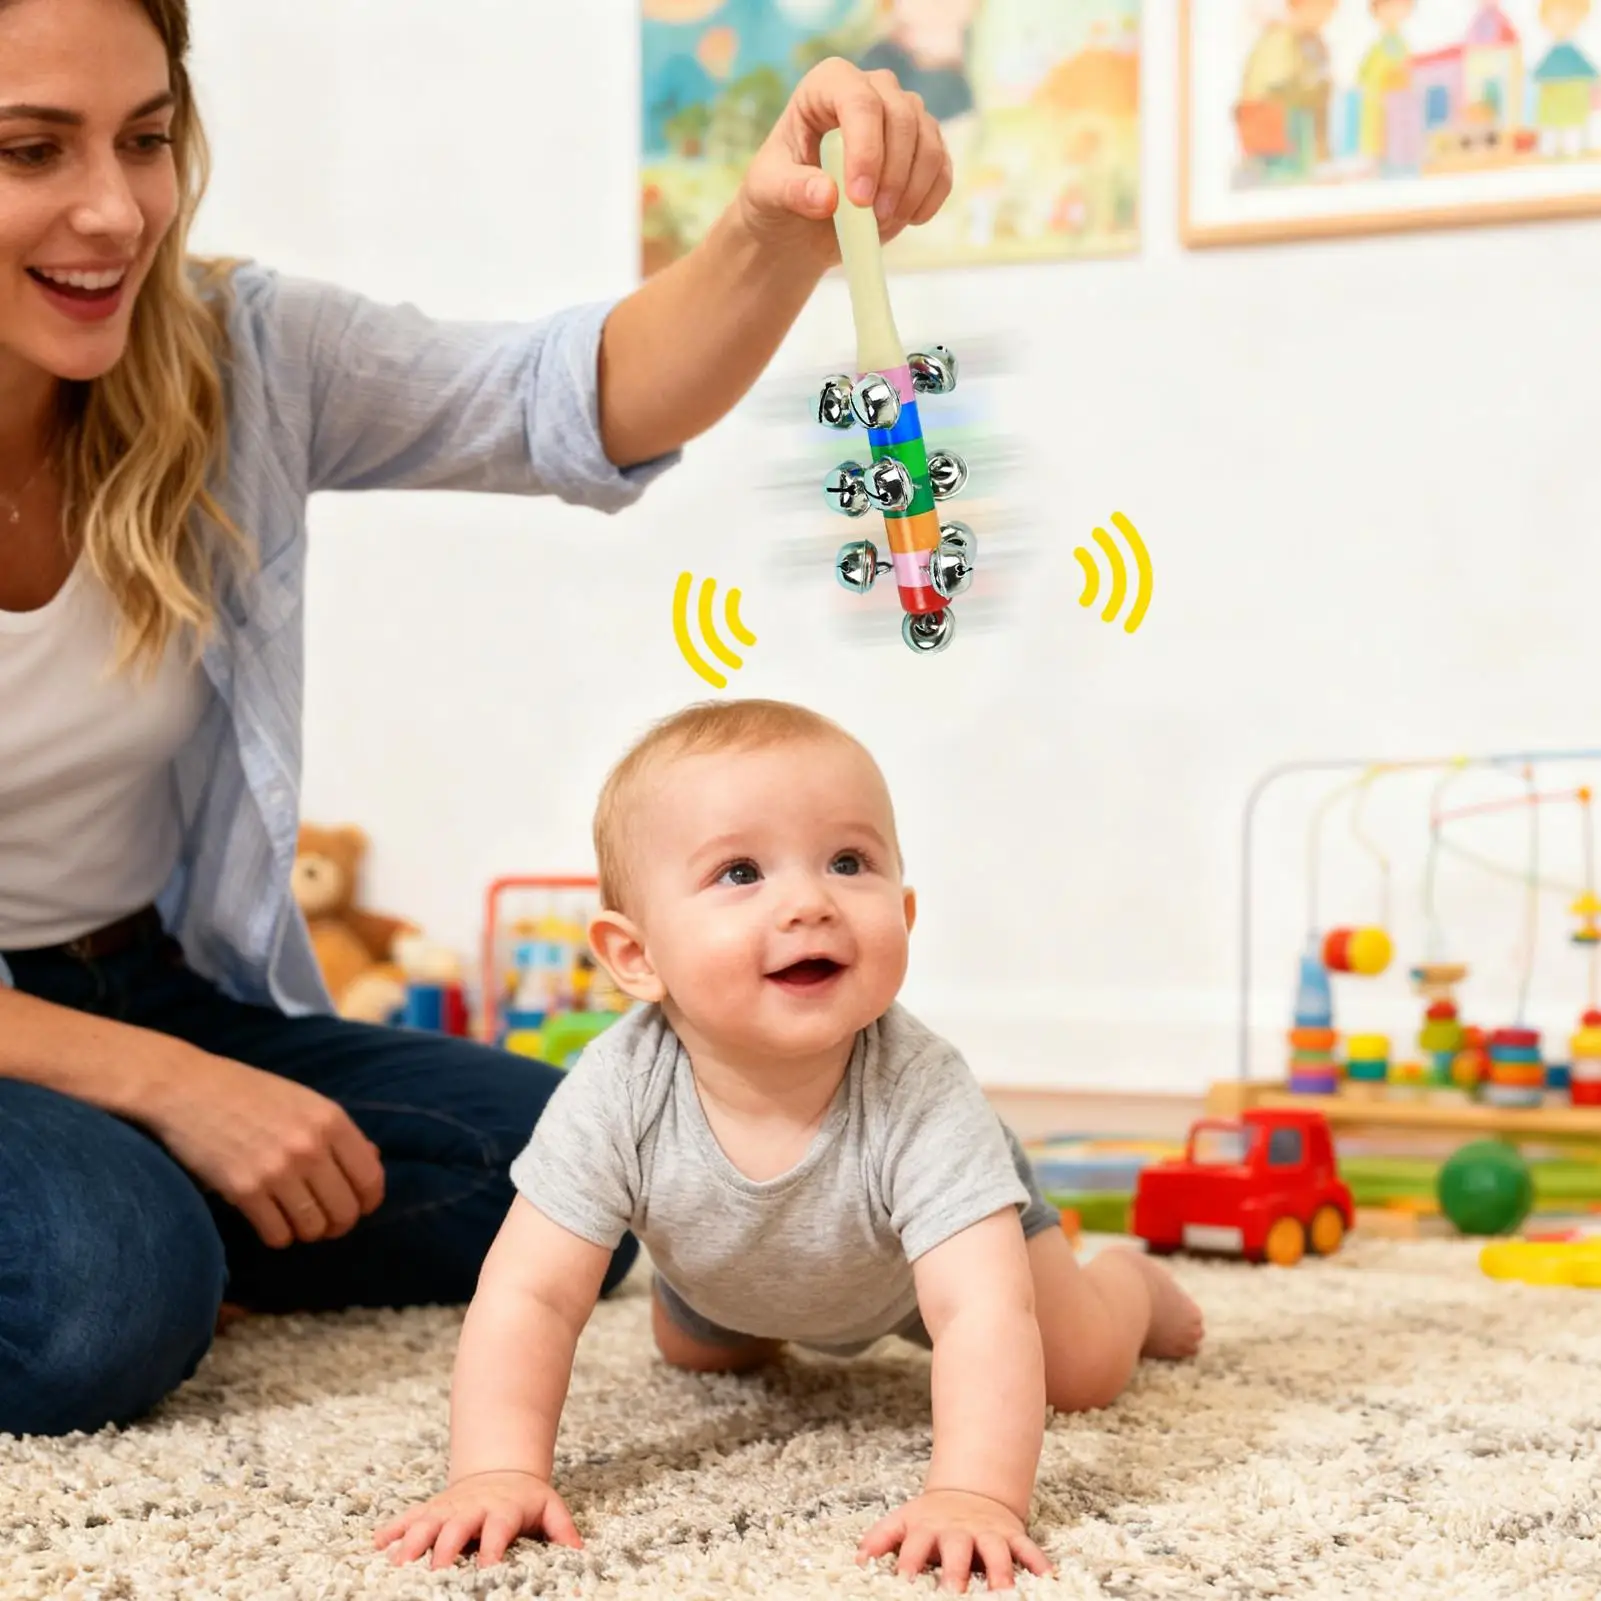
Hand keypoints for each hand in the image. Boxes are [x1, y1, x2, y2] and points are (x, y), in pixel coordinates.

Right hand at [142, 1048, 383, 1248]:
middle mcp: (310, 1146)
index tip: (358, 1207)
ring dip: (308, 1232)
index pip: (370, 1178)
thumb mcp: (304, 1101)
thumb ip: (339, 1133)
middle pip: (345, 1210)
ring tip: (297, 1222)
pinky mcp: (243, 1190)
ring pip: (313, 1228)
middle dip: (339, 1224)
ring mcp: (277, 1170)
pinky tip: (271, 1223)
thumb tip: (374, 1161)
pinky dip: (278, 1236)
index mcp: (331, 1120)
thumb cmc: (248, 1093)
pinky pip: (277, 1235)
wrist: (186, 1089)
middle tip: (326, 1223)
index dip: (368, 1202)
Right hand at [374, 1470, 580, 1569]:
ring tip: (397, 1562)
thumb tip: (580, 1553)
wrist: (500, 1468)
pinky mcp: (432, 1508)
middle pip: (457, 1526)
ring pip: (427, 1521)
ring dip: (412, 1540)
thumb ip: (563, 1529)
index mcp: (503, 1509)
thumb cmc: (525, 1499)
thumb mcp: (549, 1507)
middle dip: (445, 1547)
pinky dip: (392, 1529)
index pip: (499, 1527)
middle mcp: (473, 1507)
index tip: (486, 1569)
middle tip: (433, 1571)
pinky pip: (408, 1516)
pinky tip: (377, 1544)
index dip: (493, 1547)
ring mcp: (449, 1507)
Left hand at [736, 57, 953, 257]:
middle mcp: (872, 89)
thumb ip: (793, 190)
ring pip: (928, 142)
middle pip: (902, 116)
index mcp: (828, 84)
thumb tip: (827, 196)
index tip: (859, 198)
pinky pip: (942, 168)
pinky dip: (930, 198)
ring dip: (913, 189)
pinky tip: (907, 220)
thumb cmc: (779, 192)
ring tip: (882, 223)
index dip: (866, 149)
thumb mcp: (769, 192)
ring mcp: (903, 115)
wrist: (801, 220)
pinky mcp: (923, 148)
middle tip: (873, 218)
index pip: (859, 101)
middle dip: (893, 174)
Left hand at [858, 1490, 1051, 1591]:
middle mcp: (958, 1530)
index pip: (914, 1547)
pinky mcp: (1011, 1534)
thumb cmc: (931, 1517)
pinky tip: (1047, 1579)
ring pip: (996, 1551)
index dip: (908, 1563)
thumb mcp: (903, 1520)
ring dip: (1000, 1572)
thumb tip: (857, 1560)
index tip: (903, 1582)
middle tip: (953, 1594)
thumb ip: (881, 1539)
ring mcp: (987, 1531)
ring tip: (1003, 1594)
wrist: (970, 1490)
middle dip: (956, 1573)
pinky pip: (1028, 1547)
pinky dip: (1038, 1562)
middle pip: (957, 1550)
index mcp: (928, 1528)